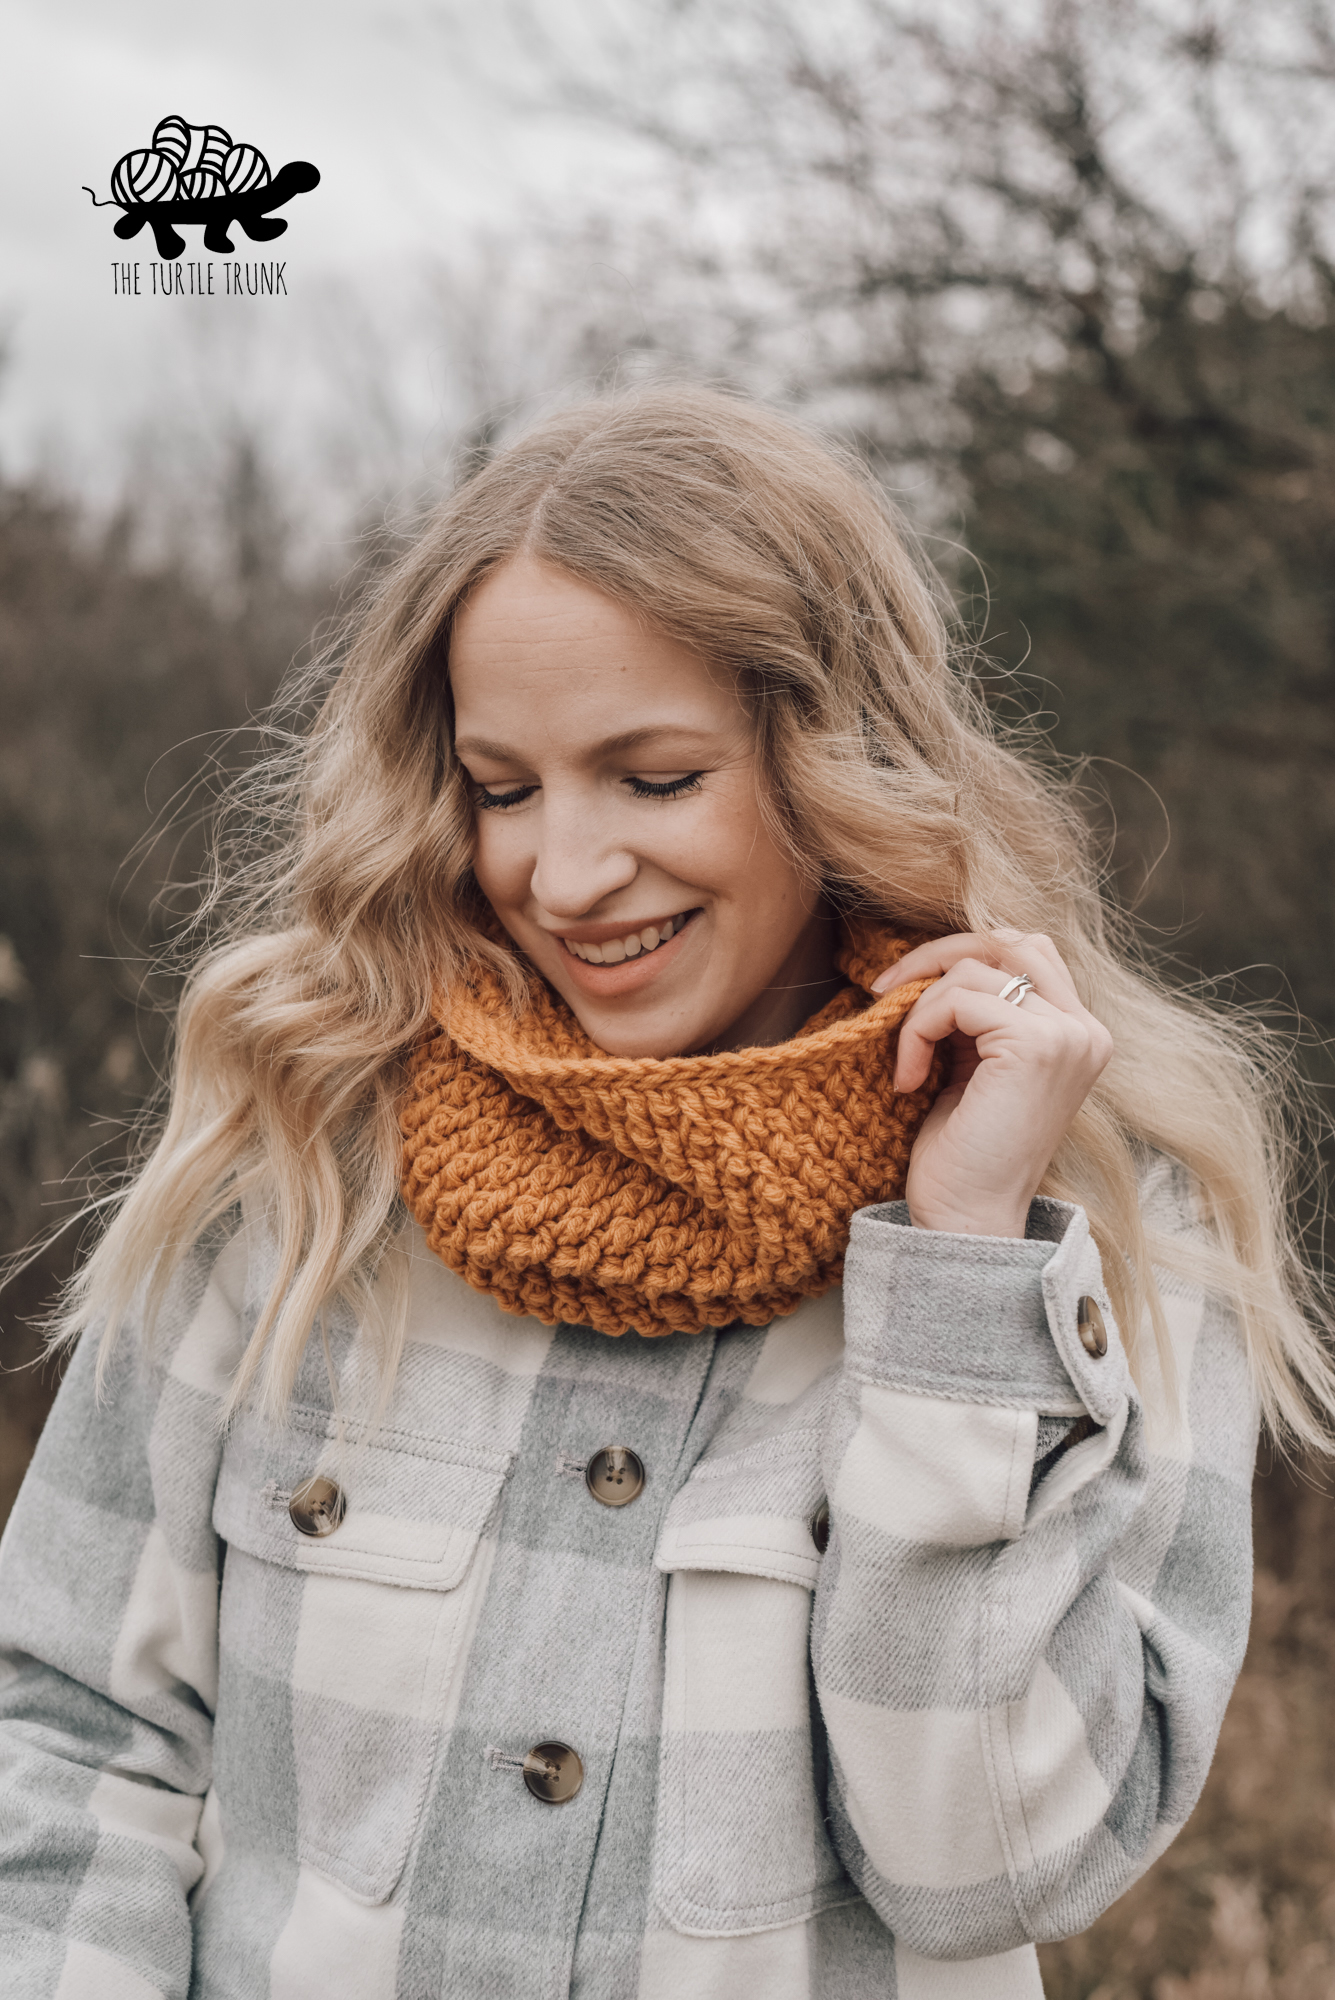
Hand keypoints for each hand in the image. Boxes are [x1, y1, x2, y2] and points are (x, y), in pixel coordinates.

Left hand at [873, 930, 1112, 1237]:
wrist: (968, 1218)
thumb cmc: (964, 1152)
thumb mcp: (975, 1065)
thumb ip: (978, 1013)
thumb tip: (939, 960)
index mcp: (1078, 1032)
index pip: (1027, 951)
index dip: (961, 959)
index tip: (904, 991)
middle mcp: (1086, 1029)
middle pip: (1010, 940)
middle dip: (939, 955)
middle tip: (886, 989)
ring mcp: (1067, 1035)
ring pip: (975, 969)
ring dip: (921, 1006)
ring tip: (906, 1061)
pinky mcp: (1035, 1045)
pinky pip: (956, 1001)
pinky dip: (917, 1031)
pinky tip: (908, 1080)